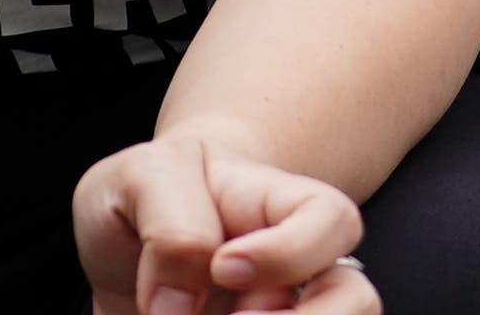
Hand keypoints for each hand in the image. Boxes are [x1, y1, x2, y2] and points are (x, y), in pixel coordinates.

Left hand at [71, 134, 375, 314]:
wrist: (124, 249)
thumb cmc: (144, 201)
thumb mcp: (136, 177)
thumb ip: (168, 220)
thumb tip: (180, 304)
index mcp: (275, 208)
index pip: (330, 220)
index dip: (289, 252)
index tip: (222, 266)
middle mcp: (292, 274)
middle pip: (355, 299)